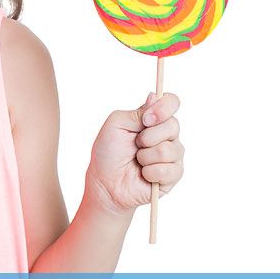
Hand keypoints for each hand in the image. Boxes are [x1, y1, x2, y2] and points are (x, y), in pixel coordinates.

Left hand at [86, 92, 184, 214]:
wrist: (105, 182)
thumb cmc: (108, 152)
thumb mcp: (116, 125)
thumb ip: (136, 112)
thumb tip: (155, 96)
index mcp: (153, 119)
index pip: (172, 102)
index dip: (164, 108)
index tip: (147, 119)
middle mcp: (166, 134)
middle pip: (174, 126)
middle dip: (148, 137)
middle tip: (135, 144)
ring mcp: (172, 154)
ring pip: (170, 150)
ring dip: (146, 157)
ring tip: (137, 161)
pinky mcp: (174, 174)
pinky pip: (168, 170)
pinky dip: (149, 172)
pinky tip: (143, 174)